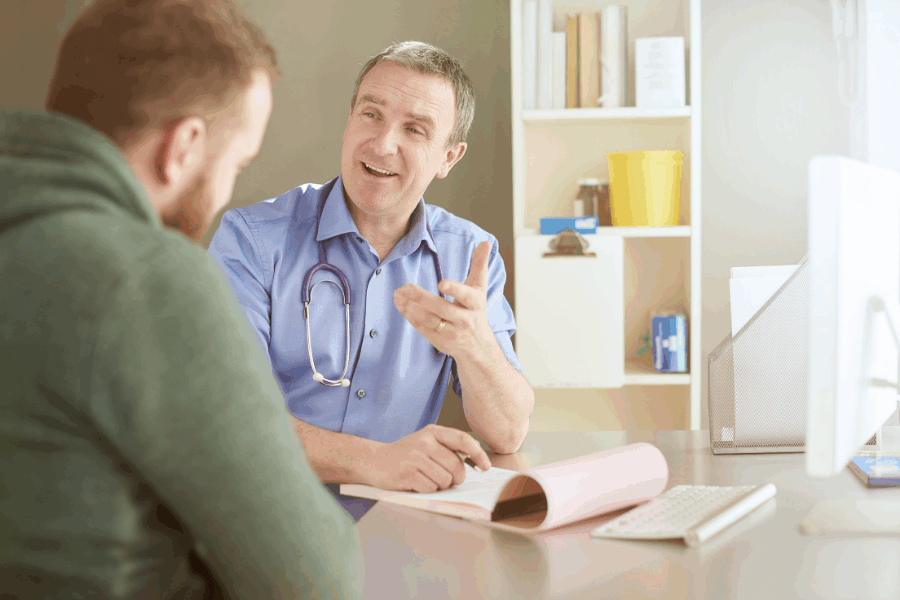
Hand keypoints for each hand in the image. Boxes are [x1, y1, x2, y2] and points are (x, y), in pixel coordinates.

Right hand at [364, 424, 491, 492]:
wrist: (375, 461)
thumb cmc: (405, 454)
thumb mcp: (426, 442)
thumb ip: (448, 447)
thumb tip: (475, 459)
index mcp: (433, 432)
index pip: (463, 440)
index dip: (478, 454)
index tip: (485, 466)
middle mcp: (424, 442)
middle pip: (456, 466)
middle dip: (456, 479)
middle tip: (447, 479)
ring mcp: (415, 457)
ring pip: (445, 480)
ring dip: (439, 485)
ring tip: (426, 478)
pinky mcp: (407, 474)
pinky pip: (431, 488)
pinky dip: (427, 490)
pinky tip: (416, 483)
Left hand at [393, 240, 495, 360]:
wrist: (478, 347)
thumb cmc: (475, 311)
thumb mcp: (480, 289)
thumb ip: (480, 265)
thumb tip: (485, 242)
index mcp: (475, 304)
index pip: (466, 296)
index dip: (455, 289)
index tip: (441, 283)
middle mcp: (464, 319)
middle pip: (442, 308)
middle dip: (421, 298)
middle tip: (405, 286)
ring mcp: (451, 332)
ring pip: (429, 319)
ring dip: (411, 307)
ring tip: (398, 294)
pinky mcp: (439, 341)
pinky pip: (422, 328)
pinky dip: (409, 316)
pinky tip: (400, 304)